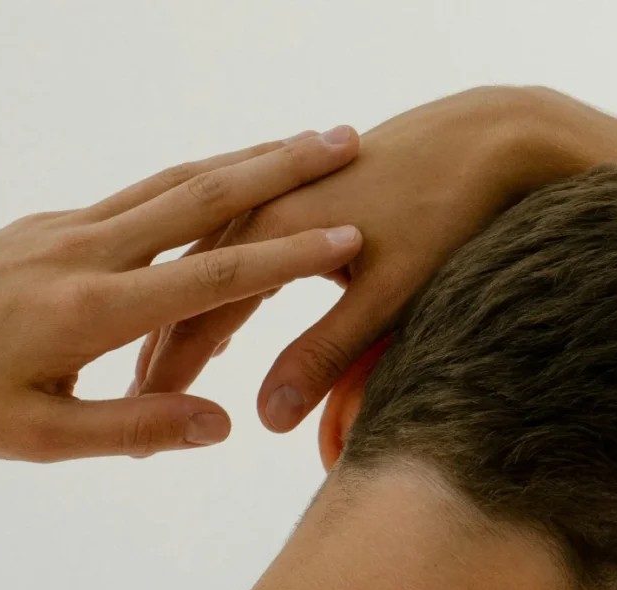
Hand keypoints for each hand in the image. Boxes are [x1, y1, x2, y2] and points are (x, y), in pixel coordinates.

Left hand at [0, 129, 361, 460]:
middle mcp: (85, 251)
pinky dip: (186, 180)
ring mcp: (63, 228)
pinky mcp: (45, 224)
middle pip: (200, 195)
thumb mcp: (41, 437)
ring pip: (167, 182)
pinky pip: (130, 194)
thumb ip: (135, 427)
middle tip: (346, 139)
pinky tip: (208, 182)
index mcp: (91, 308)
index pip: (211, 273)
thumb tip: (221, 423)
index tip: (350, 232)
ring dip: (237, 159)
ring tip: (293, 143)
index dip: (287, 255)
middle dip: (280, 165)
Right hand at [130, 86, 616, 432]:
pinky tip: (217, 320)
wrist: (481, 137)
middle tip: (134, 410)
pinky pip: (229, 250)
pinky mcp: (289, 202)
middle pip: (183, 293)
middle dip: (157, 354)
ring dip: (179, 323)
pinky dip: (212, 292)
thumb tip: (268, 419)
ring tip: (157, 375)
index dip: (164, 377)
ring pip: (201, 270)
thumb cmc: (443, 218)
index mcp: (265, 237)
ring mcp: (269, 202)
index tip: (138, 425)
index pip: (193, 321)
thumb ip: (324, 355)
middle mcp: (254, 214)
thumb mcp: (388, 298)